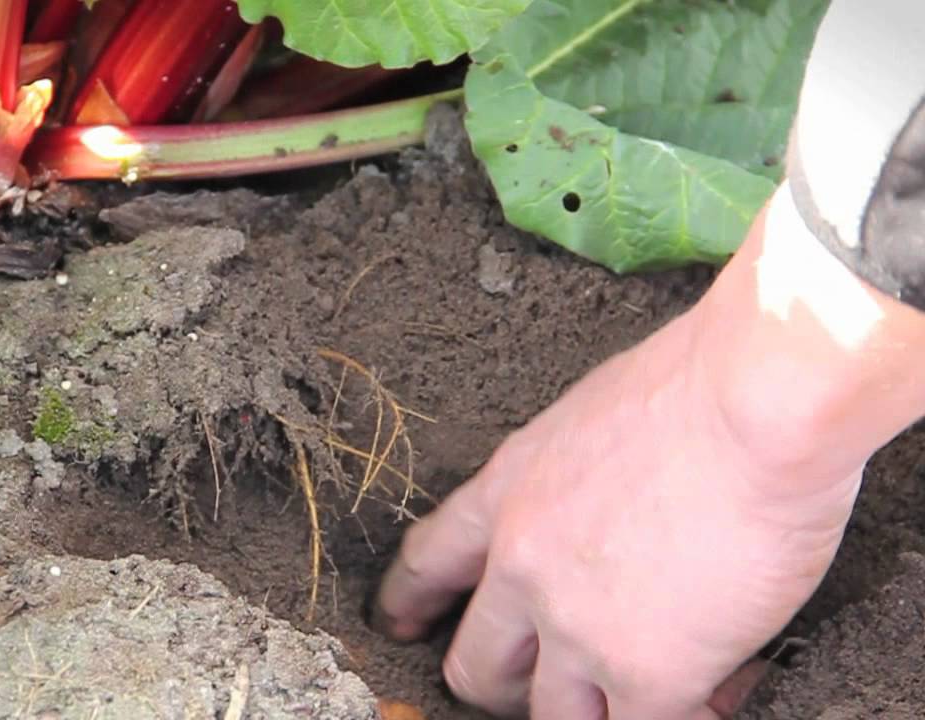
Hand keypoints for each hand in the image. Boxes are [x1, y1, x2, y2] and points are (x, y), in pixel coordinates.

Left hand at [373, 307, 862, 718]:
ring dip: (581, 712)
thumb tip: (598, 502)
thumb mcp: (590, 415)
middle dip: (501, 683)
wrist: (756, 401)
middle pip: (475, 664)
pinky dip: (675, 719)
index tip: (400, 624)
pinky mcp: (649, 673)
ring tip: (623, 699)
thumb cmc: (700, 385)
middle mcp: (523, 566)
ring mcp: (577, 627)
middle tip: (534, 685)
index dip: (410, 602)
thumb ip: (572, 476)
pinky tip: (708, 698)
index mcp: (507, 492)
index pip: (430, 561)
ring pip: (549, 715)